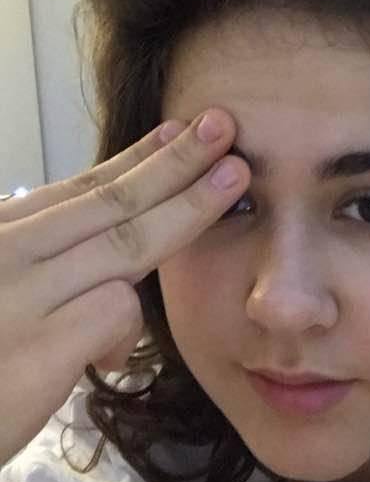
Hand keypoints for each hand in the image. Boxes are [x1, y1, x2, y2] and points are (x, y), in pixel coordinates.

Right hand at [0, 109, 249, 465]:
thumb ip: (40, 272)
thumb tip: (112, 281)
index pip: (79, 187)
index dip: (137, 158)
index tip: (179, 132)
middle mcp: (5, 249)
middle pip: (109, 199)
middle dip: (175, 160)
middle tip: (223, 126)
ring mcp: (18, 295)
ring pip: (124, 242)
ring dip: (186, 207)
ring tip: (233, 178)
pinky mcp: (34, 350)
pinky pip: (111, 312)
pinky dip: (128, 326)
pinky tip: (116, 354)